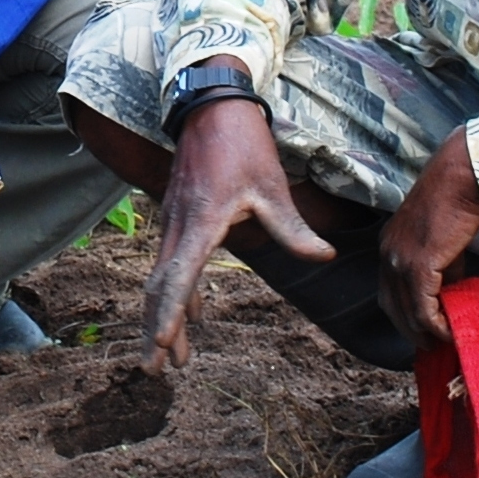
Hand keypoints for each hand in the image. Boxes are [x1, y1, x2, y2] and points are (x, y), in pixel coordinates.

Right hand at [142, 79, 333, 371]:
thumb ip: (292, 229)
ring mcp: (173, 223)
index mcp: (200, 224)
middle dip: (156, 331)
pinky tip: (193, 313)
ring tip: (170, 357)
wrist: (211, 106)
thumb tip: (322, 258)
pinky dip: (176, 293)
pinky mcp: (178, 218)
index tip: (162, 344)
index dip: (169, 314)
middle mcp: (178, 228)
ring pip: (161, 280)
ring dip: (163, 318)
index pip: (178, 279)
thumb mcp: (272, 188)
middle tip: (156, 370)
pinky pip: (171, 264)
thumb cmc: (243, 145)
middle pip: (160, 290)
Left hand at [376, 129, 478, 347]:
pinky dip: (435, 324)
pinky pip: (423, 306)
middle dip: (410, 331)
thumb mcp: (442, 240)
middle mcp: (387, 254)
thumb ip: (443, 267)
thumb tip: (451, 293)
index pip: (388, 291)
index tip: (420, 333)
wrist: (463, 179)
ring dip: (424, 333)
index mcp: (388, 246)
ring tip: (442, 345)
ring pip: (407, 310)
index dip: (403, 316)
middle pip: (391, 306)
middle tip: (430, 349)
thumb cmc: (457, 203)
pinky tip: (449, 333)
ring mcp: (399, 259)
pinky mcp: (418, 264)